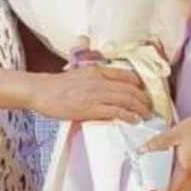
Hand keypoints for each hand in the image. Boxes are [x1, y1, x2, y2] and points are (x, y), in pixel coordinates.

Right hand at [30, 60, 154, 124]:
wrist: (40, 90)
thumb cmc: (55, 86)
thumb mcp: (78, 74)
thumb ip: (92, 78)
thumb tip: (103, 88)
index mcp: (97, 70)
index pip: (126, 75)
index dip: (139, 85)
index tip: (145, 93)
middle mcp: (100, 80)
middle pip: (131, 88)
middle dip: (144, 99)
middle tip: (150, 107)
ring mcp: (96, 94)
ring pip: (127, 99)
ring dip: (141, 109)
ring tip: (146, 115)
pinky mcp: (92, 108)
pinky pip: (117, 112)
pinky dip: (129, 116)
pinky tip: (135, 120)